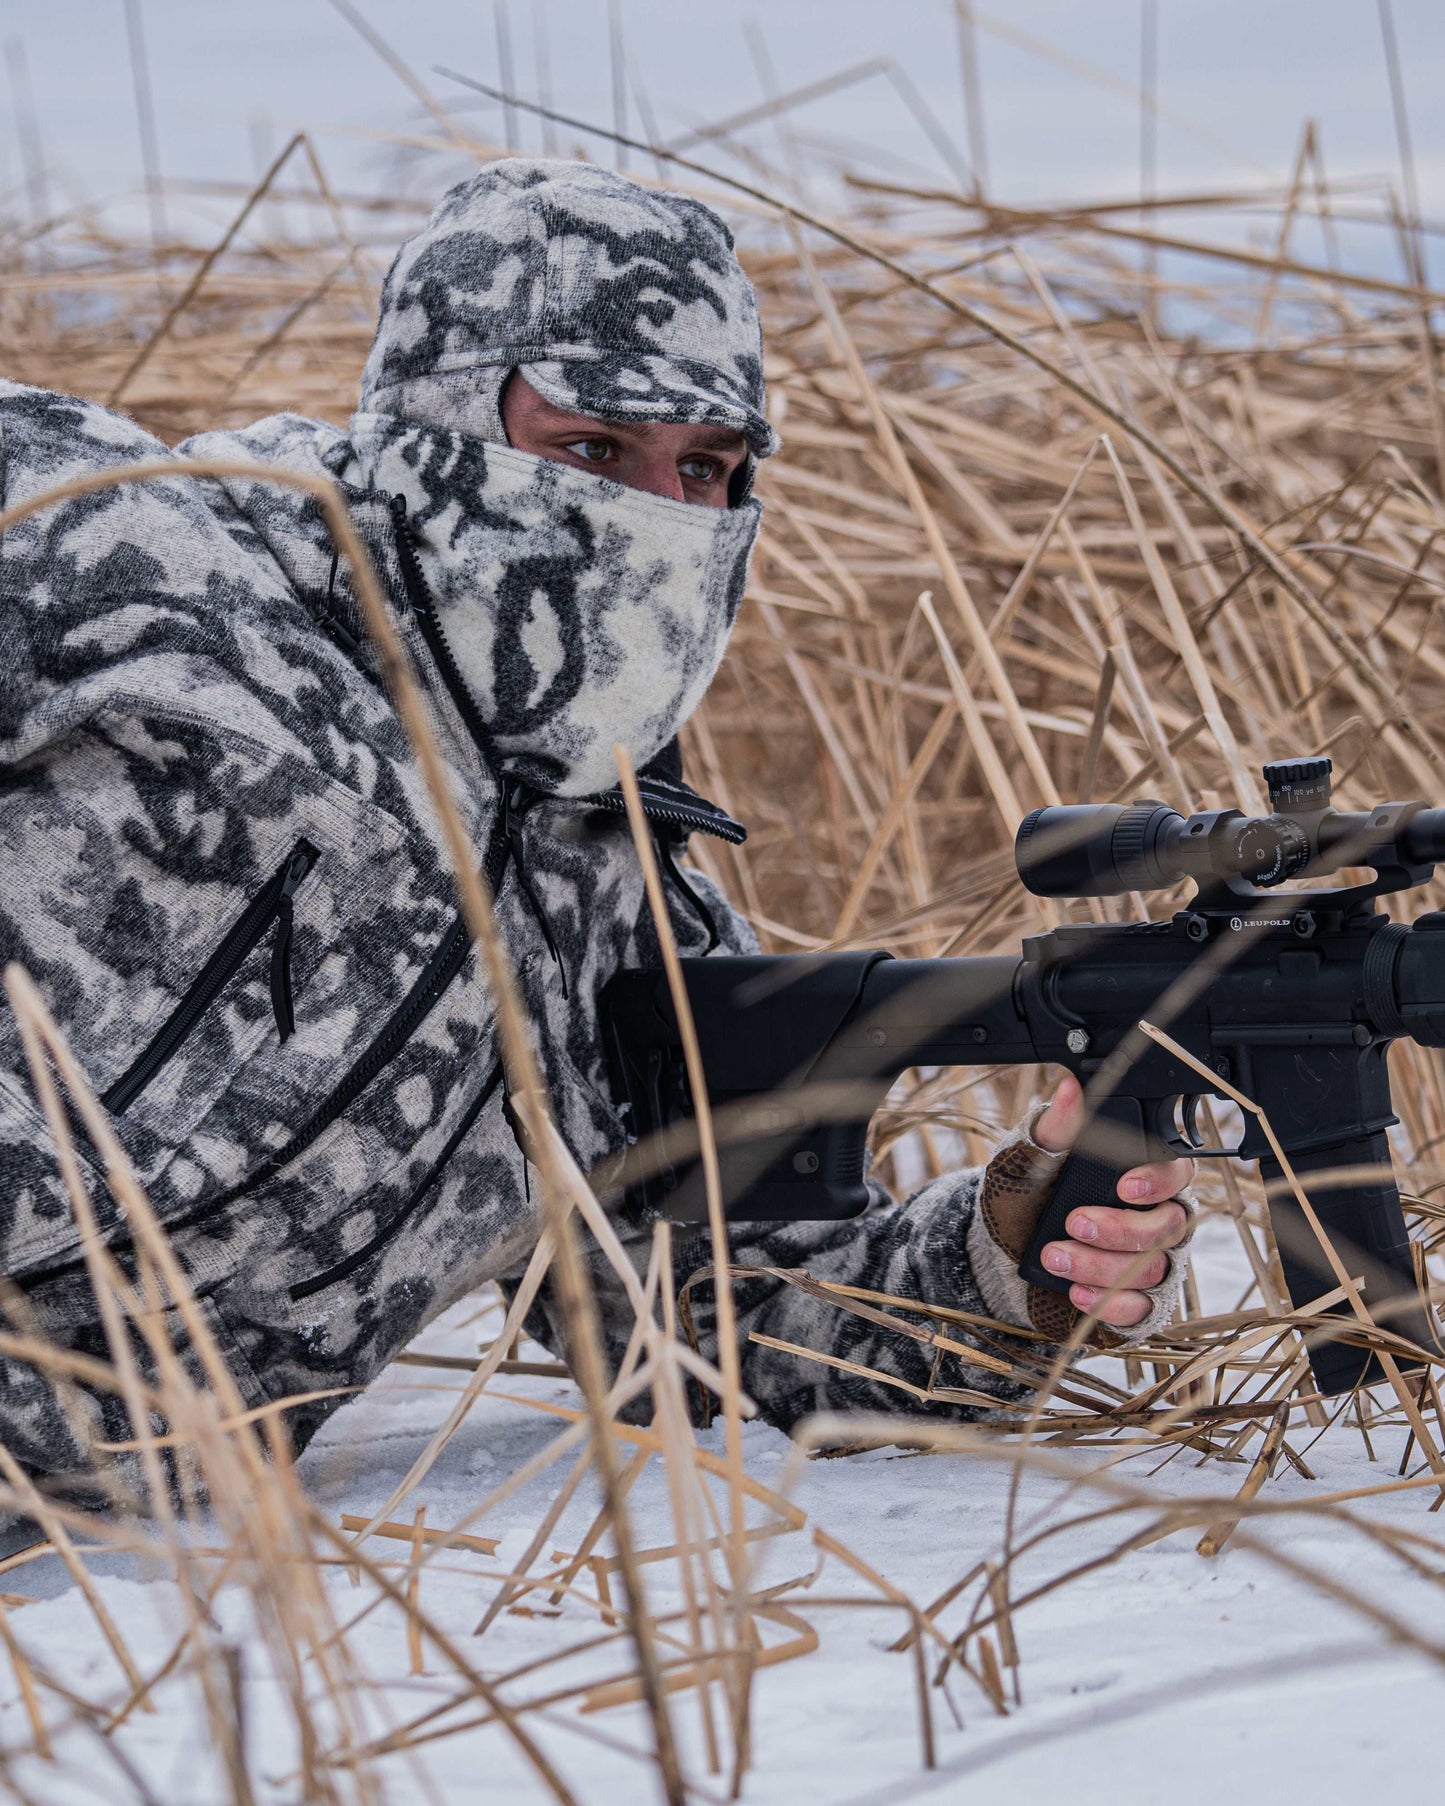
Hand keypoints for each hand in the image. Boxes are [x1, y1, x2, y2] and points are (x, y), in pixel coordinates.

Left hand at [1032, 1075, 1192, 1329]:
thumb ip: (1055, 1129)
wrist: (999, 1253)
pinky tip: (1077, 1292)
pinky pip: (1143, 1310)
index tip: (1123, 1187)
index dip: (1159, 1181)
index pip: (1177, 1172)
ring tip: (1056, 1256)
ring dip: (1103, 1265)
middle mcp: (1155, 1218)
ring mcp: (1150, 1263)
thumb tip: (1068, 1091)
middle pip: (1169, 1226)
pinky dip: (1110, 1303)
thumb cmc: (1024, 1197)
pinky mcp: (1137, 1303)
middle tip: (1075, 1223)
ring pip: (1154, 1269)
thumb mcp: (1030, 1161)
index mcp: (1139, 1175)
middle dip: (1121, 1229)